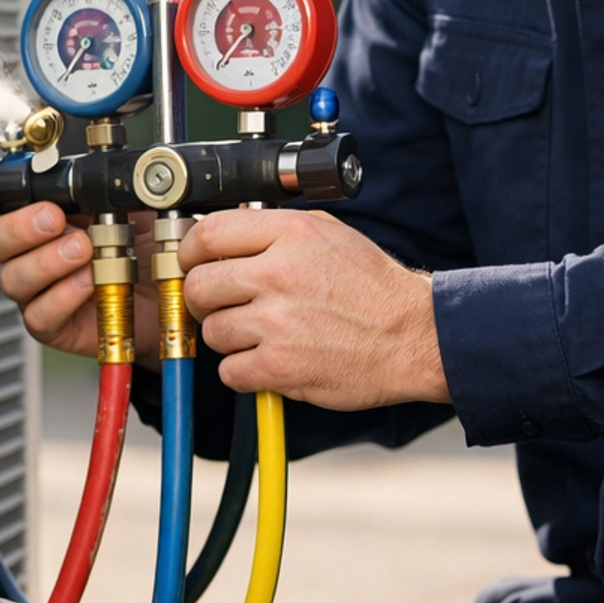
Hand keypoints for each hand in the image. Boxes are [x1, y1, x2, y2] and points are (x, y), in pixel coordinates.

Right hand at [0, 169, 158, 357]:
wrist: (166, 295)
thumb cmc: (143, 248)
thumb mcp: (135, 208)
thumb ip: (116, 190)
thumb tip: (112, 175)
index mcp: (43, 214)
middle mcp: (32, 251)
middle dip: (18, 227)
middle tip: (53, 219)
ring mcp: (39, 289)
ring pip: (12, 277)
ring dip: (46, 260)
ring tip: (84, 251)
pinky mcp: (52, 323)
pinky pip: (38, 314)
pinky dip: (62, 296)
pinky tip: (88, 282)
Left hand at [179, 211, 449, 409]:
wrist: (413, 336)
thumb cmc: (373, 287)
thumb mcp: (329, 234)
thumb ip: (277, 230)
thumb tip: (228, 236)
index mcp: (290, 234)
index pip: (209, 233)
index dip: (190, 251)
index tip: (192, 262)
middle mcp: (279, 273)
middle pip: (199, 285)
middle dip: (203, 298)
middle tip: (220, 304)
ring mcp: (278, 322)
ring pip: (213, 331)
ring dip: (229, 337)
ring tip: (260, 335)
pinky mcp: (280, 366)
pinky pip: (230, 371)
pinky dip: (244, 372)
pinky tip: (268, 361)